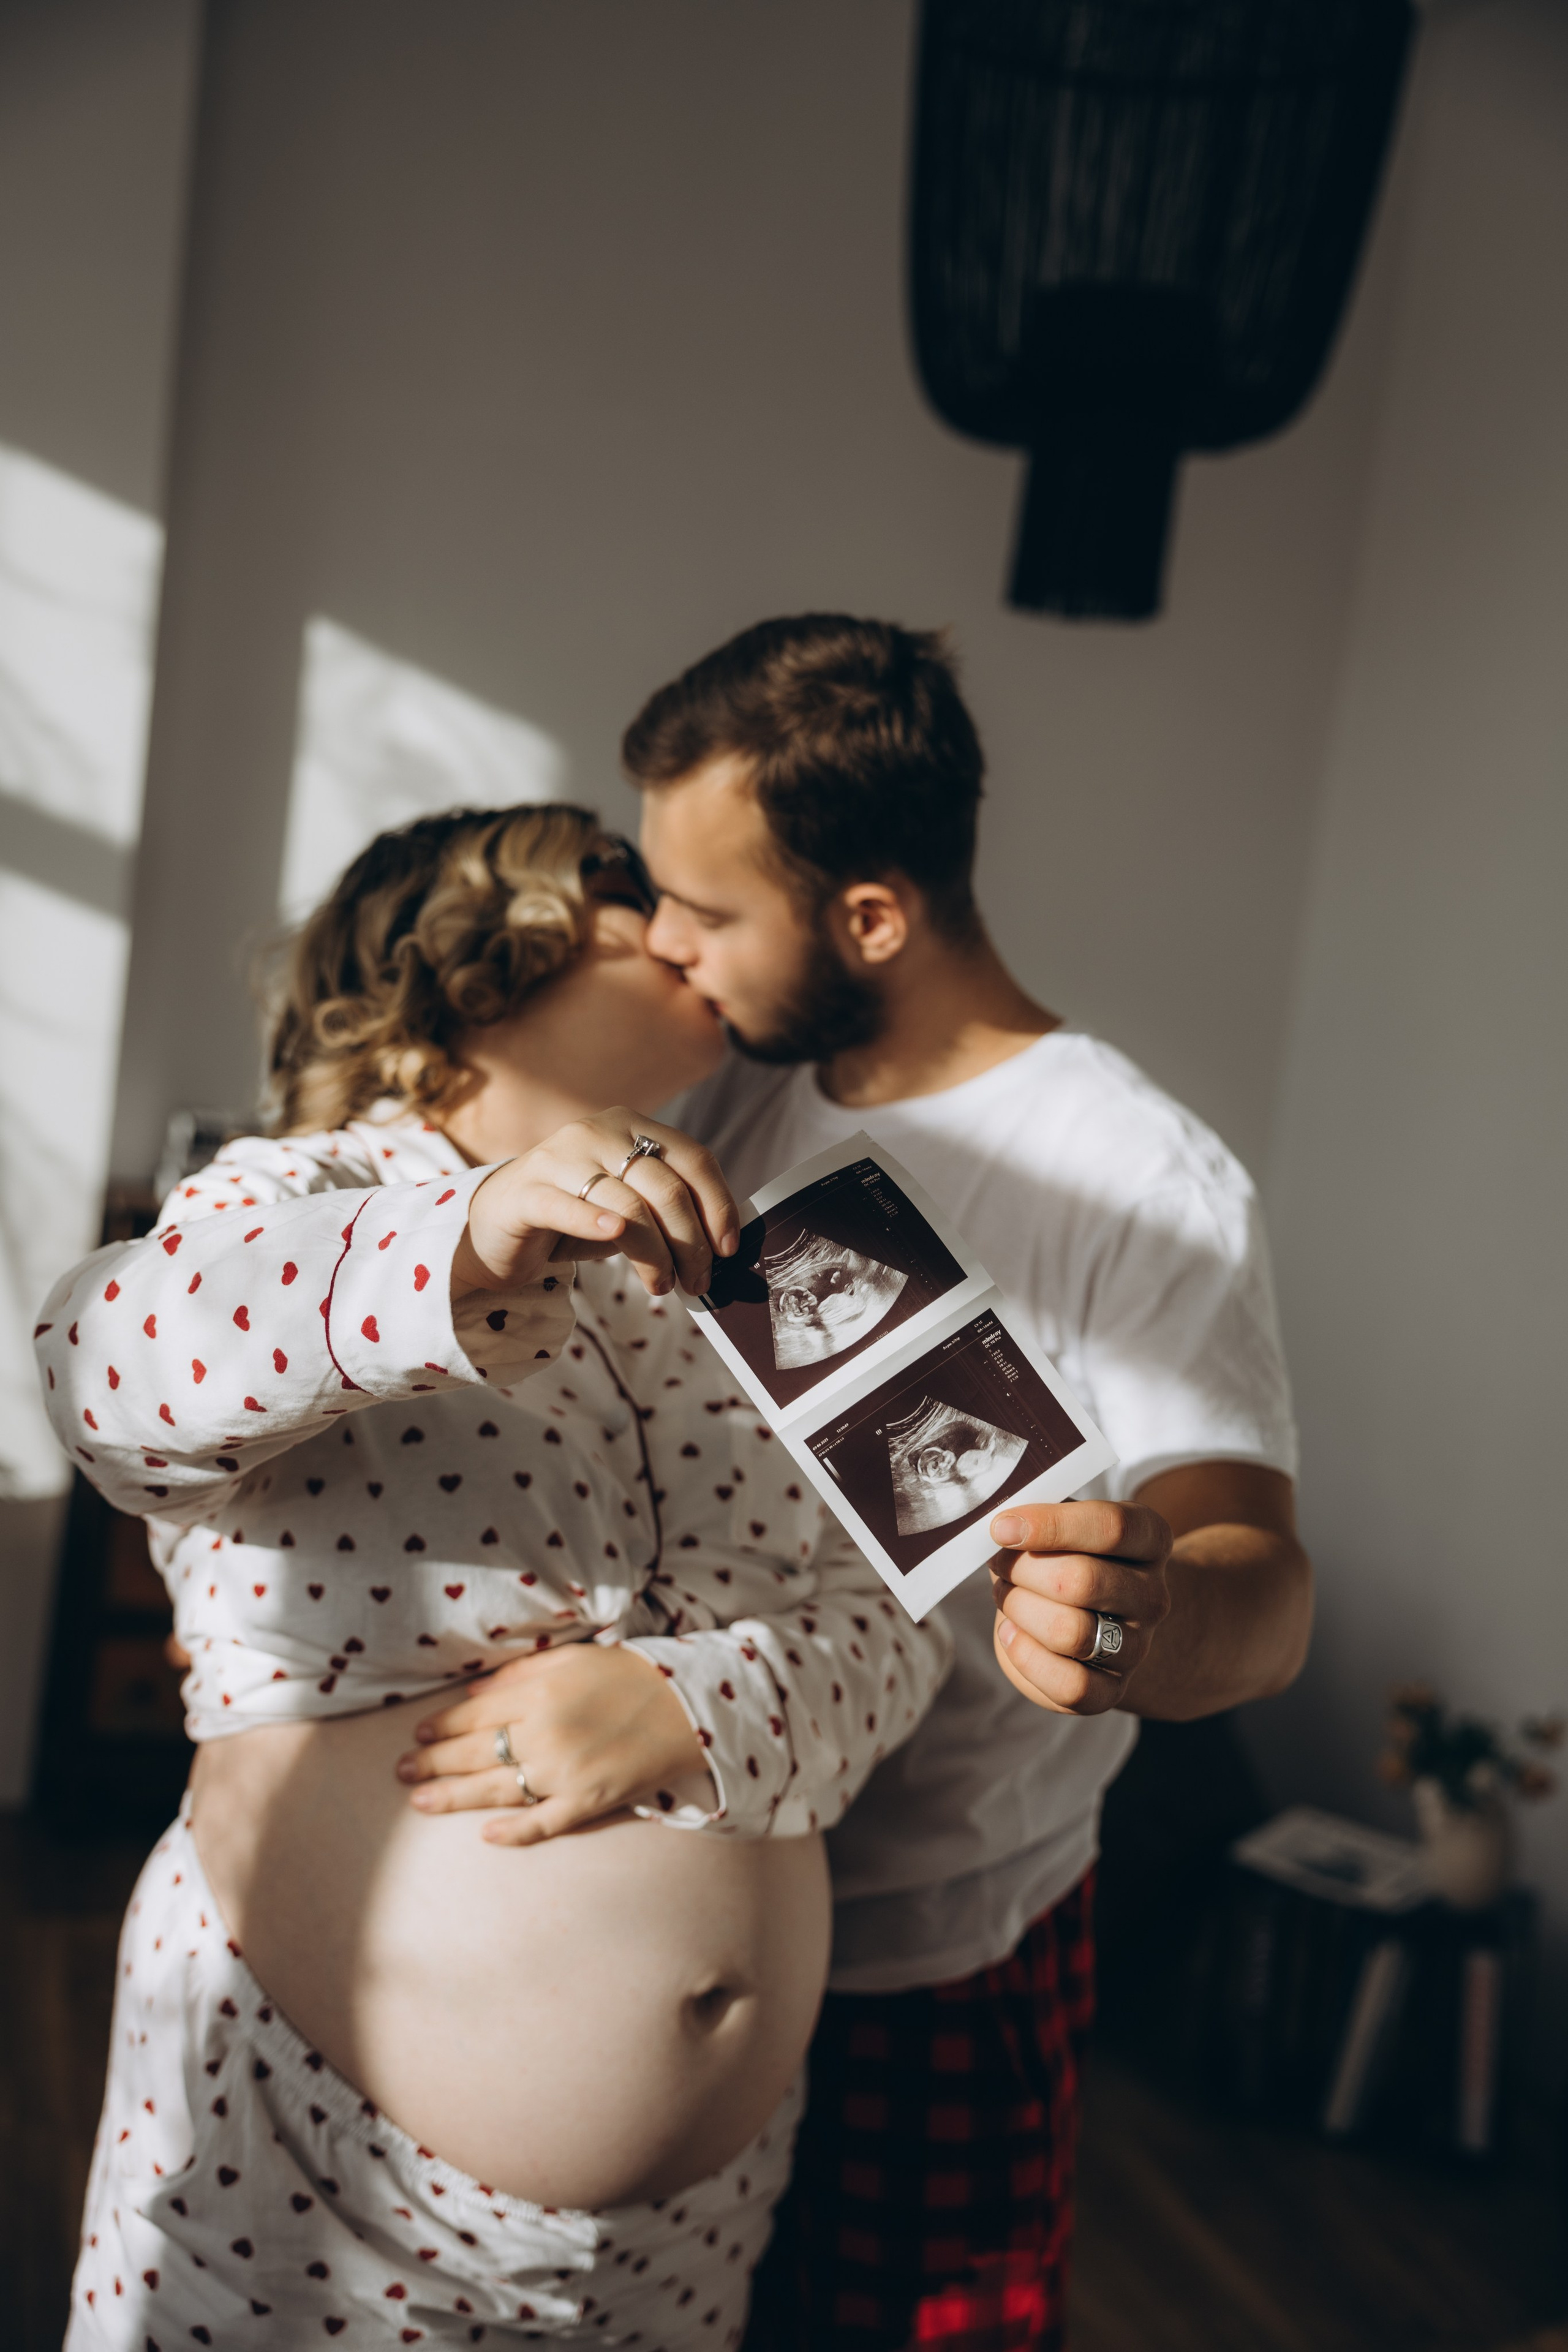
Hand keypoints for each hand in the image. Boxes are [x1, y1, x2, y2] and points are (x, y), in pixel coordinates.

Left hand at [394, 1641, 709, 1844]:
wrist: (688, 1707)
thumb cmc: (627, 1676)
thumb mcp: (571, 1659)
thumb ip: (518, 1676)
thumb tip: (473, 1694)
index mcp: (539, 1694)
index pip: (474, 1715)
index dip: (441, 1726)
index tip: (418, 1735)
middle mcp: (544, 1735)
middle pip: (474, 1753)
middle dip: (432, 1763)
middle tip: (401, 1771)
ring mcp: (565, 1773)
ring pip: (496, 1790)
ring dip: (453, 1797)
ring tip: (419, 1800)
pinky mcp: (589, 1803)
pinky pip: (542, 1823)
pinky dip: (514, 1832)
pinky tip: (486, 1835)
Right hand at [451, 1109, 738, 1300]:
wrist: (495, 1225)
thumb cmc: (573, 1217)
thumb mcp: (628, 1206)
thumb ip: (667, 1212)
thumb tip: (719, 1247)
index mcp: (630, 1126)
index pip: (693, 1158)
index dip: (718, 1205)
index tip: (728, 1249)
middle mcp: (597, 1132)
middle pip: (665, 1188)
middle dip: (691, 1244)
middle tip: (696, 1282)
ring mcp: (559, 1157)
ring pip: (628, 1206)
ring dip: (656, 1256)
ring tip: (661, 1286)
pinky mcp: (527, 1192)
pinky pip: (570, 1207)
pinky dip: (595, 1224)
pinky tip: (613, 1238)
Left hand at [987, 1500, 1171, 1715]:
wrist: (1093, 1618)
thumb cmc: (1065, 1557)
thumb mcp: (1061, 1523)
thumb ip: (1038, 1512)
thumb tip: (1003, 1523)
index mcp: (1150, 1541)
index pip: (1111, 1527)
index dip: (1050, 1525)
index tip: (1001, 1527)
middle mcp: (1153, 1596)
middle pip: (1082, 1581)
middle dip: (1023, 1570)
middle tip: (1000, 1562)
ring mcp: (1137, 1648)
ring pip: (1070, 1632)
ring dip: (1020, 1609)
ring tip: (1008, 1595)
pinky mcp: (1112, 1691)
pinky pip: (1069, 1684)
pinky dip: (1025, 1656)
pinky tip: (1010, 1632)